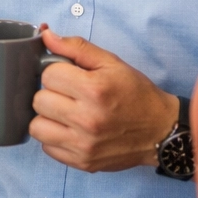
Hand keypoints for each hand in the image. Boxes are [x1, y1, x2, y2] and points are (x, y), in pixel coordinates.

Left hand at [29, 26, 179, 171]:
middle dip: (50, 94)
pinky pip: (47, 148)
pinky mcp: (83, 162)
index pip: (48, 75)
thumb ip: (76, 47)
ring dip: (47, 118)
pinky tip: (69, 130)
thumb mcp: (112, 63)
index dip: (56, 72)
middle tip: (68, 95)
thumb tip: (46, 35)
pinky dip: (54, 138)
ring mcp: (84, 145)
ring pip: (36, 127)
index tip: (68, 76)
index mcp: (94, 90)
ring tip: (64, 113)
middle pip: (39, 101)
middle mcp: (87, 119)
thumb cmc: (135, 94)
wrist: (161, 131)